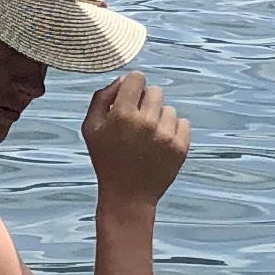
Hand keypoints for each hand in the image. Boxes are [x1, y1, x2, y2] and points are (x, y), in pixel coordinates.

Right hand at [82, 69, 189, 209]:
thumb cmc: (106, 160)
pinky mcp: (180, 147)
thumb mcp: (90, 128)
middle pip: (154, 91)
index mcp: (122, 114)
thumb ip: (101, 98)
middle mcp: (145, 122)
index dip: (132, 86)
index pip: (137, 77)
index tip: (130, 97)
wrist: (128, 196)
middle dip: (145, 102)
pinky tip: (160, 144)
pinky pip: (183, 123)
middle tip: (137, 123)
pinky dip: (174, 131)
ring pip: (169, 109)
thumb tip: (122, 80)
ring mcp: (165, 135)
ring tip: (147, 138)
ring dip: (159, 119)